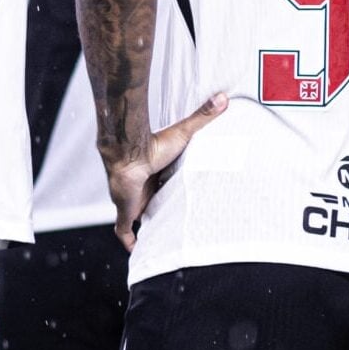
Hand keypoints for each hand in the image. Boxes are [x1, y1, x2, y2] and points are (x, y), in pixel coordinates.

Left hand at [102, 92, 227, 249]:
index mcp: (157, 175)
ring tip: (158, 244)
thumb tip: (224, 97)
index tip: (181, 201)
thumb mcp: (183, 132)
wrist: (129, 154)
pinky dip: (128, 242)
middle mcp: (145, 190)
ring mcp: (133, 202)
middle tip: (174, 227)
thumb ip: (203, 116)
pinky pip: (124, 232)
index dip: (170, 195)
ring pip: (138, 219)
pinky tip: (135, 252)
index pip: (163, 187)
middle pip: (151, 206)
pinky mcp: (125, 212)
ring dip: (145, 229)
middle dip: (159, 214)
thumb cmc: (154, 144)